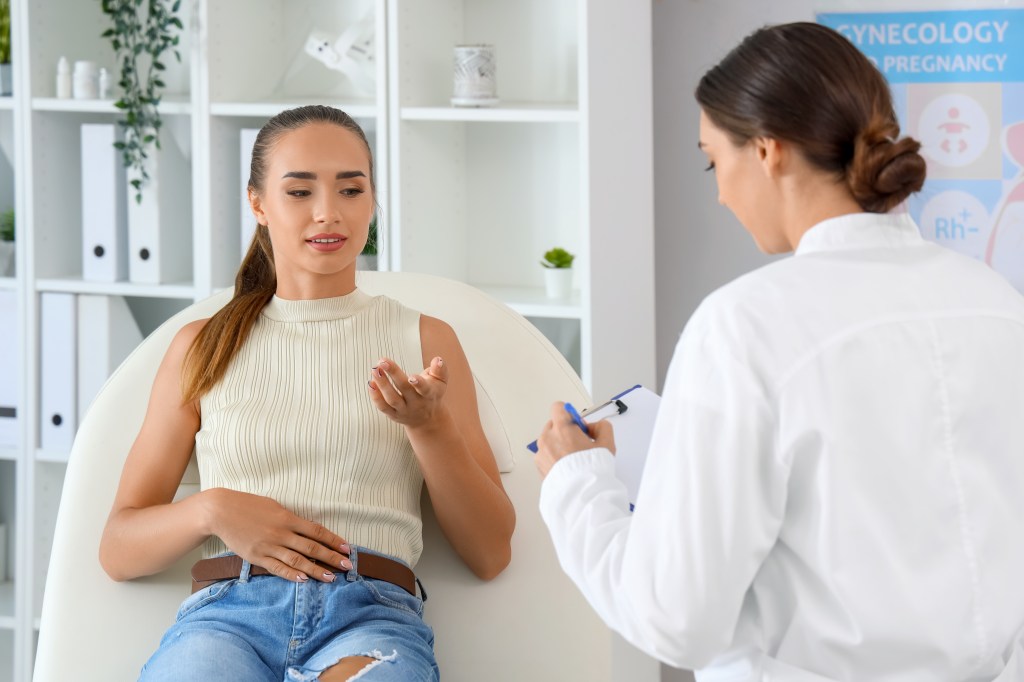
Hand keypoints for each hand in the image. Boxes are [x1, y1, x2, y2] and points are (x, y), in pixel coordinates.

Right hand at [205, 488, 350, 582]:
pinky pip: (277, 568)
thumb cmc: (249, 505)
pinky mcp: (256, 557)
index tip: (346, 548)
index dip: (333, 540)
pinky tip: (304, 580)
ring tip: (330, 578)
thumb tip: (307, 530)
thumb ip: (290, 518)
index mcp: (287, 518)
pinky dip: (291, 574)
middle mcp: (281, 533)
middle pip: (311, 547)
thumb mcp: (274, 506)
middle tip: (347, 566)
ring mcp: (268, 546)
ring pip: (297, 560)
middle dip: (331, 558)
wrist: (220, 511)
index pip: (316, 531)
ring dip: (315, 570)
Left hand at [368, 356, 448, 428]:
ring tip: (375, 369)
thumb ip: (440, 370)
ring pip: (392, 399)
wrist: (427, 419)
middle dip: (394, 374)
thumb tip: (437, 360)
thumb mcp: (440, 382)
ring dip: (382, 384)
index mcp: (429, 394)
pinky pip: (382, 407)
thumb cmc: (432, 393)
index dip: (419, 383)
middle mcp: (416, 403)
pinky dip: (375, 396)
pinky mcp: (393, 414)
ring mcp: (404, 410)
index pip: (425, 389)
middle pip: (404, 389)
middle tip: (383, 361)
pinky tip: (371, 383)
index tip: (411, 377)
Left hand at [535, 402, 615, 477]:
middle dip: (565, 431)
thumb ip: (602, 426)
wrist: (581, 493)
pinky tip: (566, 467)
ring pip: (549, 441)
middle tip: (579, 444)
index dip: (570, 414)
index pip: (559, 407)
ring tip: (573, 459)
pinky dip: (553, 458)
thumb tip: (594, 426)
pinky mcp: (539, 466)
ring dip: (558, 445)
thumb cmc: (592, 469)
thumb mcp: (607, 443)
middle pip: (554, 425)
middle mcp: (547, 438)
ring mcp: (541, 452)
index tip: (577, 424)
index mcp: (562, 428)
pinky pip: (545, 455)